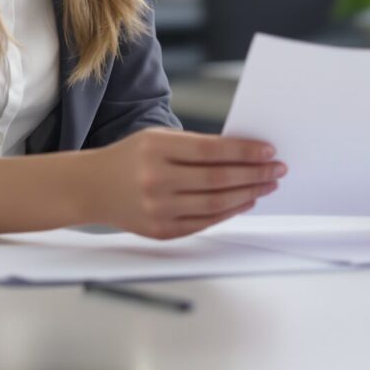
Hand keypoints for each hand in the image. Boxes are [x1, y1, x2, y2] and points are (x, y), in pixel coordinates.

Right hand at [82, 129, 286, 239]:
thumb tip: (243, 154)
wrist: (91, 187)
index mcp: (155, 150)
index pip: (211, 151)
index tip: (269, 151)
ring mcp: (158, 209)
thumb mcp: (157, 139)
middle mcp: (156, 180)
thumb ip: (196, 146)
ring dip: (248, 194)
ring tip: (267, 185)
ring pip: (215, 203)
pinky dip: (229, 212)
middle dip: (254, 174)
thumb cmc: (131, 158)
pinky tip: (244, 202)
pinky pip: (204, 223)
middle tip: (278, 169)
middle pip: (218, 179)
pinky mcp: (160, 231)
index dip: (244, 152)